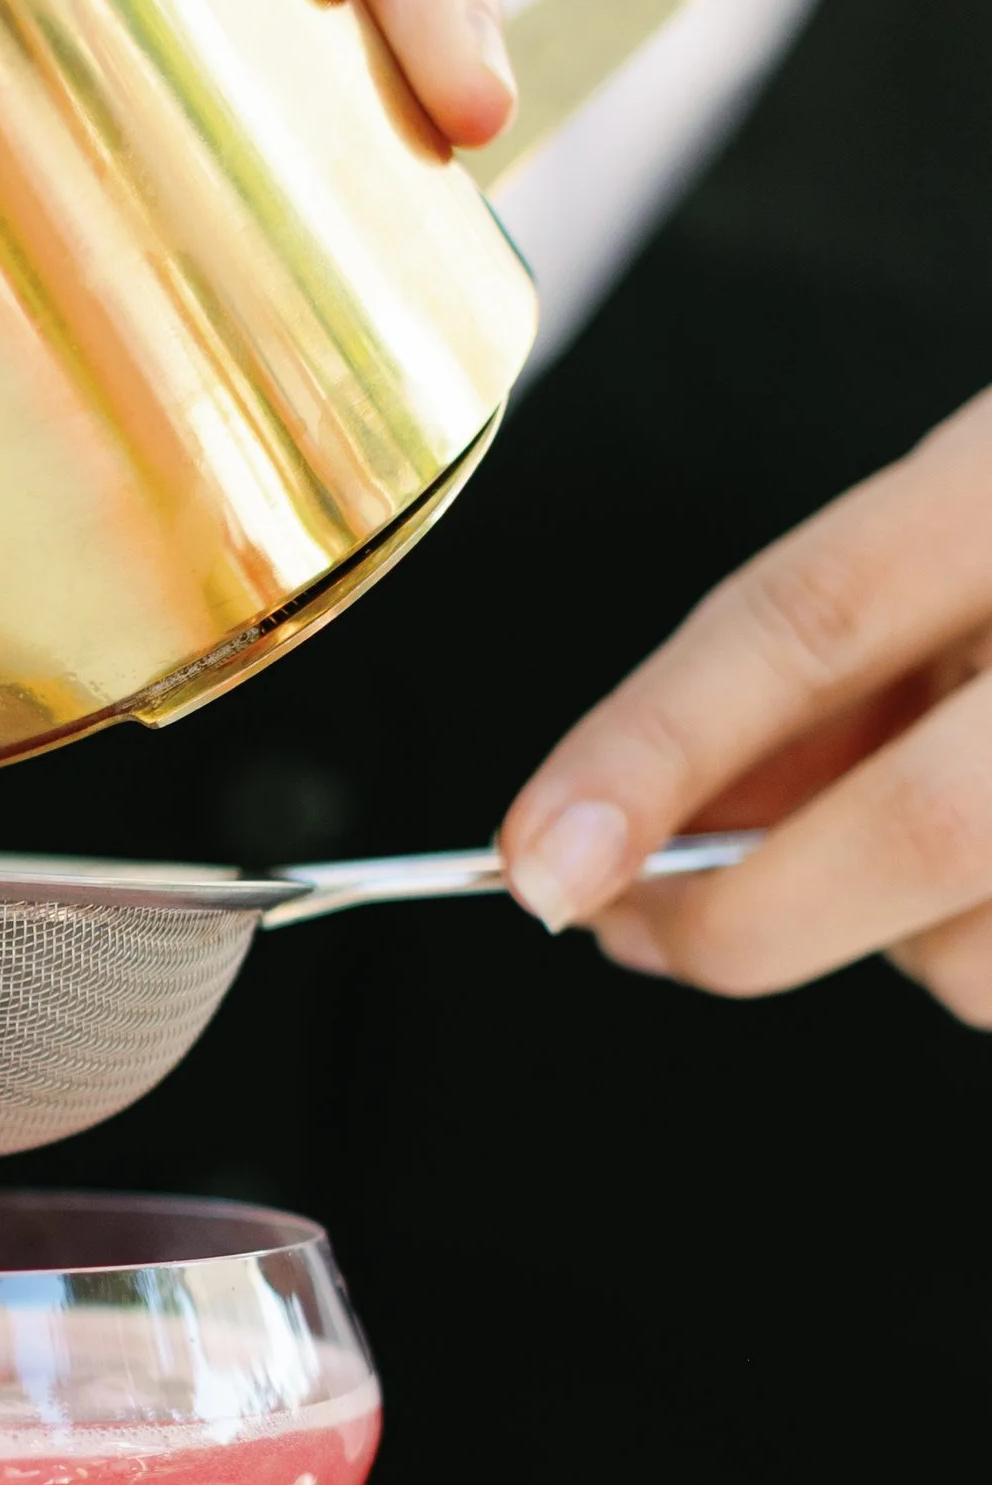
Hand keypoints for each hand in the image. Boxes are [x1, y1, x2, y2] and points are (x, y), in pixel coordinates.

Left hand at [500, 390, 991, 1027]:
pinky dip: (977, 944)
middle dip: (742, 917)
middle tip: (634, 926)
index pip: (816, 611)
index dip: (655, 748)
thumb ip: (811, 668)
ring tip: (940, 820)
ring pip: (985, 952)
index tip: (536, 863)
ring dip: (903, 933)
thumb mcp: (956, 532)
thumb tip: (617, 844)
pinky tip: (984, 867)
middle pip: (925, 829)